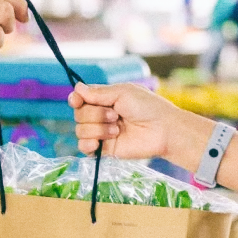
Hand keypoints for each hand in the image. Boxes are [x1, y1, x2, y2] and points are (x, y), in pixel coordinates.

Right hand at [69, 83, 206, 161]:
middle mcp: (100, 116)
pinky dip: (88, 143)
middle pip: (78, 114)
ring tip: (117, 129)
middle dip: (95, 114)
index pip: (79, 99)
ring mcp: (101, 133)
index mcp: (105, 100)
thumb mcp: (122, 93)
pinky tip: (99, 142)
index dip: (75, 100)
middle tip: (116, 115)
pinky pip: (83, 147)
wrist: (162, 130)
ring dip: (97, 128)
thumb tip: (76, 88)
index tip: (77, 101)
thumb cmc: (147, 107)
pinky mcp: (104, 150)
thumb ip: (98, 92)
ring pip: (80, 130)